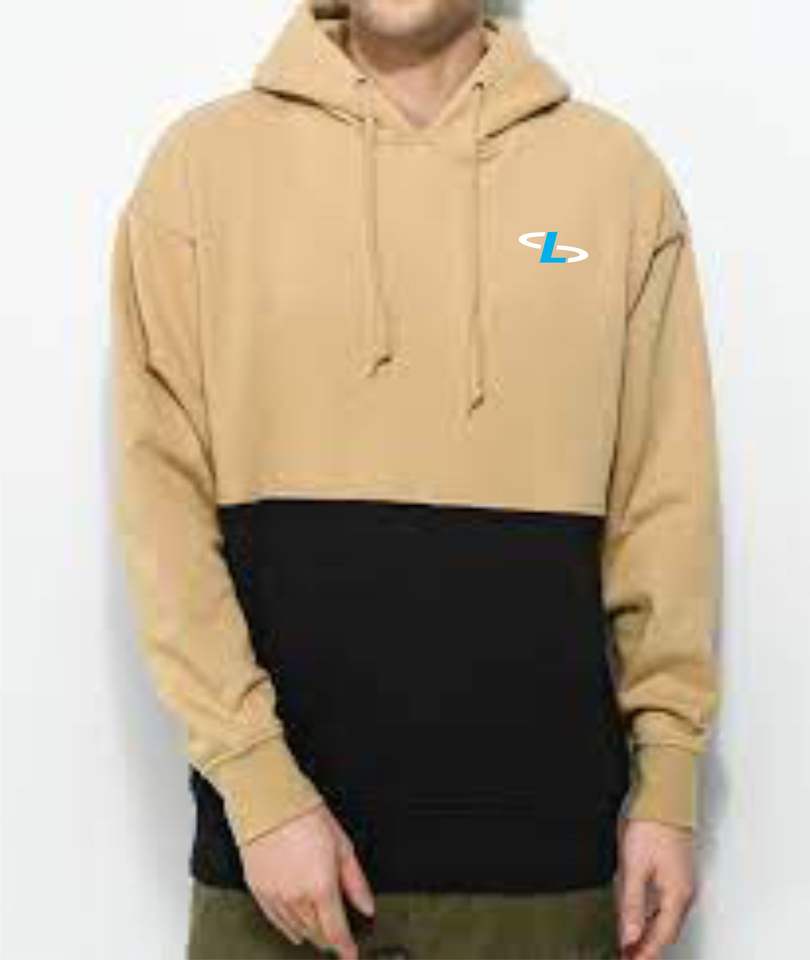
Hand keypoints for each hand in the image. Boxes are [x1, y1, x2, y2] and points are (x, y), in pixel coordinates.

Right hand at [241, 802, 375, 958]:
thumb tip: (367, 905)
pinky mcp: (259, 891)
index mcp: (321, 887)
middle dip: (330, 939)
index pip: (336, 931)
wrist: (268, 802)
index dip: (346, 948)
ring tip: (320, 937)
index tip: (352, 955)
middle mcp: (297, 898)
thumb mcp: (342, 846)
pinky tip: (294, 931)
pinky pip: (275, 920)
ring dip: (311, 935)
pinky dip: (287, 929)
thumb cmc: (305, 816)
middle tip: (339, 941)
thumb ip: (355, 882)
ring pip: (296, 929)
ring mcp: (276, 896)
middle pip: (316, 932)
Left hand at [615, 816, 697, 959]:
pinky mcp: (674, 871)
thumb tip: (629, 934)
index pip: (661, 936)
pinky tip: (636, 914)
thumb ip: (631, 904)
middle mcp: (683, 891)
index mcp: (677, 894)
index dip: (645, 954)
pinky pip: (662, 902)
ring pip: (663, 917)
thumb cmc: (651, 825)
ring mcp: (680, 881)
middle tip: (628, 957)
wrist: (663, 797)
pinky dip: (649, 914)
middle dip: (646, 947)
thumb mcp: (634, 866)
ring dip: (647, 932)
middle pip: (665, 930)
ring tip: (629, 943)